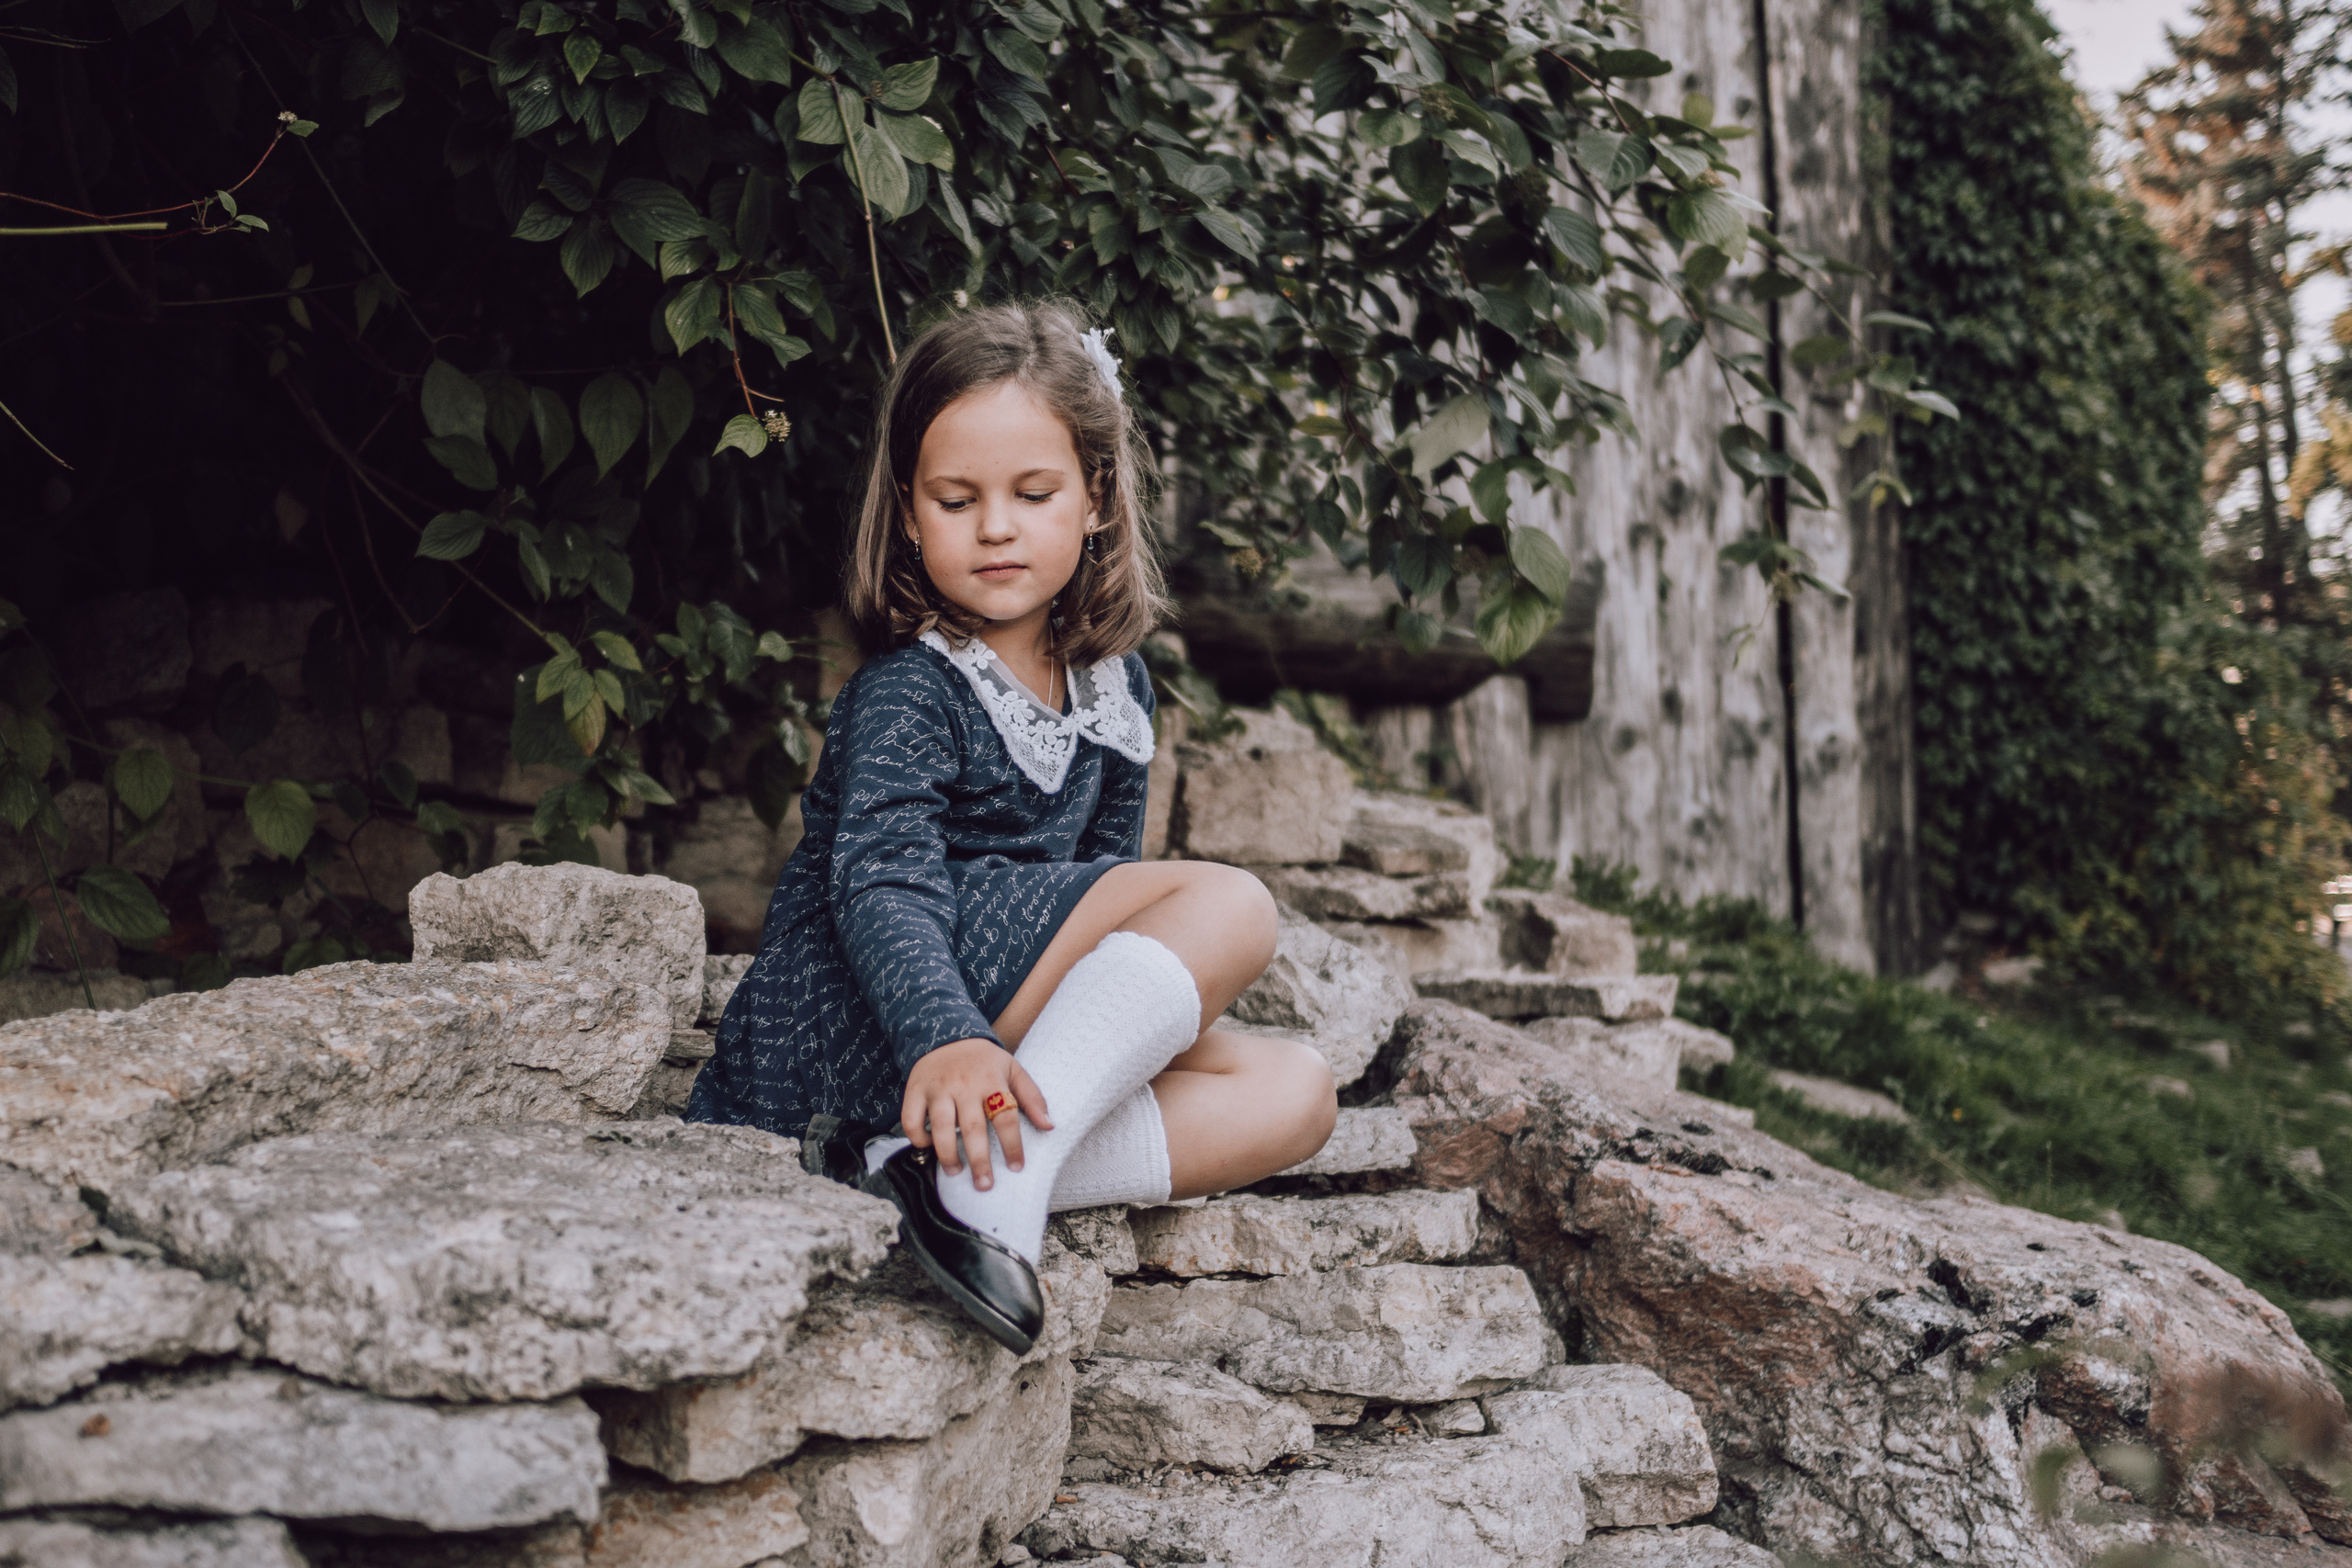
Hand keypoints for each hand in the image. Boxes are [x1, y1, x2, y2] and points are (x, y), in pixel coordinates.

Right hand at [901, 1037, 1052, 1190]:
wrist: (947, 1034)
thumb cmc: (984, 1060)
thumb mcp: (1013, 1070)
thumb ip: (1032, 1097)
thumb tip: (1049, 1126)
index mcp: (992, 1080)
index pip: (1006, 1117)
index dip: (1013, 1145)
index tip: (1017, 1167)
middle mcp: (964, 1085)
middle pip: (973, 1128)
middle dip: (979, 1160)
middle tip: (985, 1184)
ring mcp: (938, 1088)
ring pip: (940, 1127)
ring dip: (947, 1154)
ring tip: (955, 1172)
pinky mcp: (916, 1089)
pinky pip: (911, 1119)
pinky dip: (917, 1137)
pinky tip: (928, 1147)